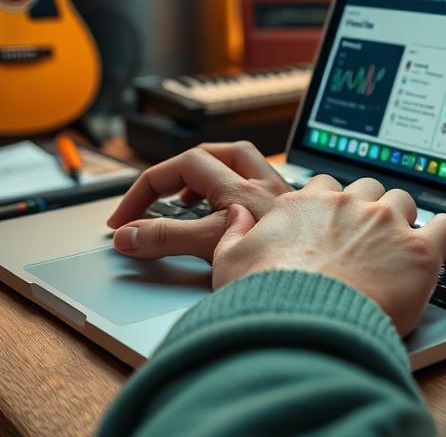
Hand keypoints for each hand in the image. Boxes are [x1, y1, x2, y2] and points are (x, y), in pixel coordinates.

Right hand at [108, 142, 293, 261]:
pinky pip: (263, 190)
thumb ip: (166, 239)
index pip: (183, 165)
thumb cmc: (278, 269)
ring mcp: (283, 199)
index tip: (125, 218)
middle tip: (157, 195)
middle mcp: (266, 185)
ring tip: (189, 200)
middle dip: (181, 168)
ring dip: (214, 174)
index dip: (146, 188)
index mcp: (242, 188)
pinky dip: (240, 195)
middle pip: (217, 154)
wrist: (321, 291)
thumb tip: (127, 236)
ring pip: (245, 165)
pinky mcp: (294, 218)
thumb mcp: (210, 250)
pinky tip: (231, 218)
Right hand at [212, 175, 445, 335]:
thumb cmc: (265, 301)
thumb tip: (236, 215)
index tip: (333, 225)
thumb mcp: (229, 264)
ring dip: (404, 221)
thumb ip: (233, 234)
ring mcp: (386, 223)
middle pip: (367, 189)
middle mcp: (347, 204)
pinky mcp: (419, 251)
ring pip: (404, 202)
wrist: (303, 324)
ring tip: (404, 249)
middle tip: (368, 238)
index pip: (325, 188)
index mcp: (305, 203)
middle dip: (368, 208)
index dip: (330, 206)